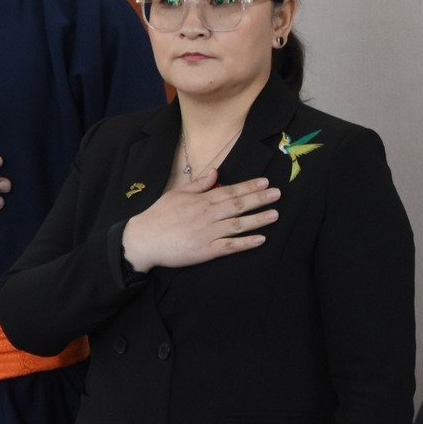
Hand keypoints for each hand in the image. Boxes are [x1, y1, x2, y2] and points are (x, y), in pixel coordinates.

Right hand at [120, 169, 279, 272]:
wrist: (144, 239)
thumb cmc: (158, 215)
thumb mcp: (176, 194)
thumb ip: (198, 184)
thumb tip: (215, 173)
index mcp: (201, 200)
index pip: (230, 191)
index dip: (249, 186)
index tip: (265, 182)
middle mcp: (208, 215)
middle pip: (239, 205)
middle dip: (260, 198)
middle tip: (277, 194)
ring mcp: (209, 233)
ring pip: (239, 224)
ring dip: (258, 219)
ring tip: (275, 214)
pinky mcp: (207, 250)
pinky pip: (230, 246)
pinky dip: (246, 243)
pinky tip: (260, 239)